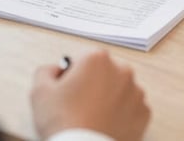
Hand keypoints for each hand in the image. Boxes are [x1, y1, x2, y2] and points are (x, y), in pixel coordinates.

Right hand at [30, 50, 150, 140]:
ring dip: (108, 98)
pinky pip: (130, 108)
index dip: (72, 74)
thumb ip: (46, 71)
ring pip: (118, 89)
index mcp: (97, 59)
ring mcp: (136, 93)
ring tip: (92, 117)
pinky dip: (120, 114)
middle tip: (78, 105)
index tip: (67, 90)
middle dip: (92, 84)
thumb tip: (55, 70)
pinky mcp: (144, 113)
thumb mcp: (40, 91)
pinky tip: (105, 124)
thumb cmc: (65, 123)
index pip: (82, 59)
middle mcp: (122, 71)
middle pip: (103, 72)